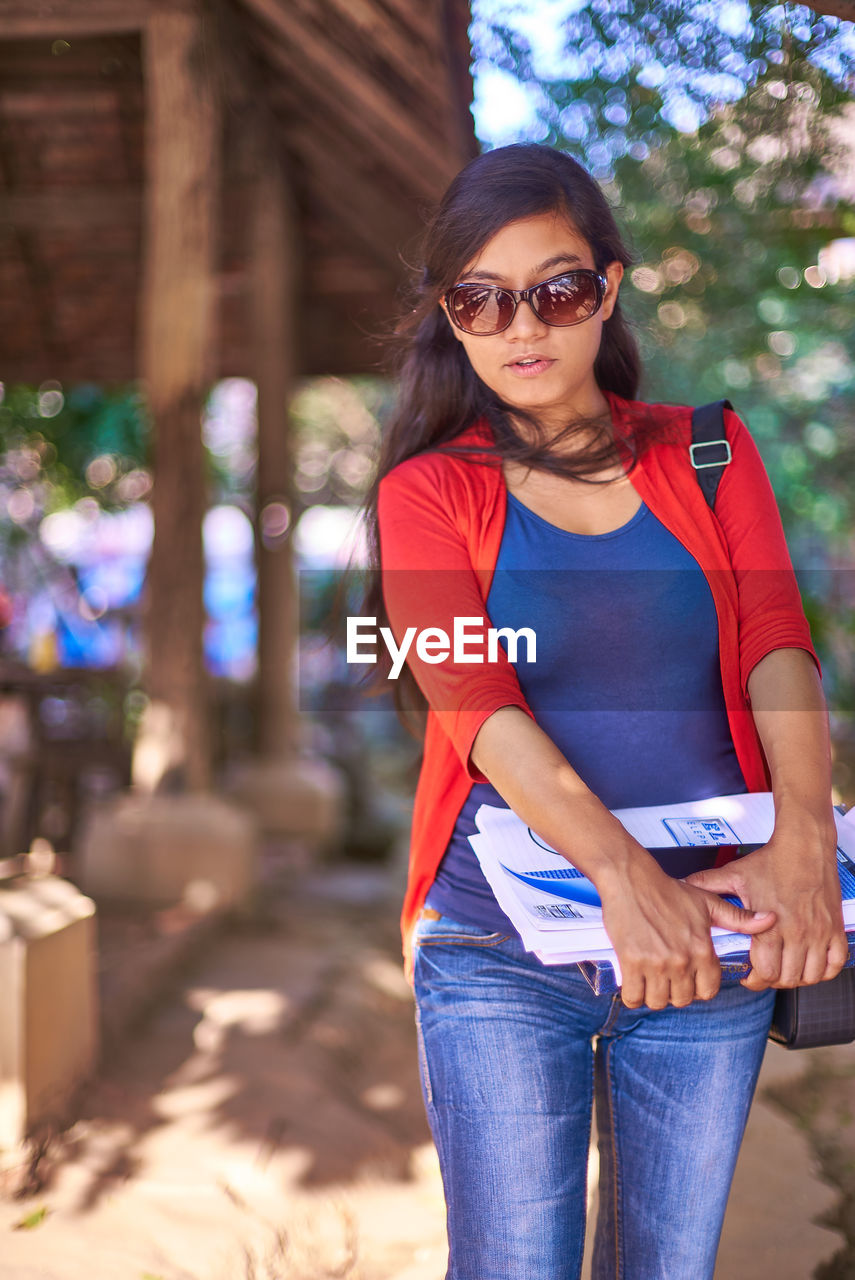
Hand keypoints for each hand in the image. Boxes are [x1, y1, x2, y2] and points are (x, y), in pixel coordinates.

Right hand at [598, 856, 775, 1010]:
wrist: (631, 879)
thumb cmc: (666, 890)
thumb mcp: (707, 902)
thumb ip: (739, 918)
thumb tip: (770, 919)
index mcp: (702, 950)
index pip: (708, 991)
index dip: (698, 988)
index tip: (689, 979)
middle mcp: (681, 961)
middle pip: (681, 999)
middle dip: (675, 993)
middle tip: (667, 978)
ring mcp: (655, 963)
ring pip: (657, 1001)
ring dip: (653, 996)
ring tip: (650, 981)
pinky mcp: (631, 962)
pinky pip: (633, 996)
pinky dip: (632, 995)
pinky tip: (633, 983)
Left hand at [684, 821, 846, 990]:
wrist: (804, 845)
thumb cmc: (771, 860)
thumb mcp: (735, 874)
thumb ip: (708, 884)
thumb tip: (684, 885)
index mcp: (769, 926)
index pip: (764, 972)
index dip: (754, 980)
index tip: (749, 978)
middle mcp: (796, 933)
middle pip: (787, 978)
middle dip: (773, 981)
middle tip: (766, 974)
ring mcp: (818, 933)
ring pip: (811, 976)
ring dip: (798, 978)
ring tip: (786, 970)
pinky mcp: (835, 928)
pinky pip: (836, 964)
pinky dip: (825, 970)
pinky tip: (812, 964)